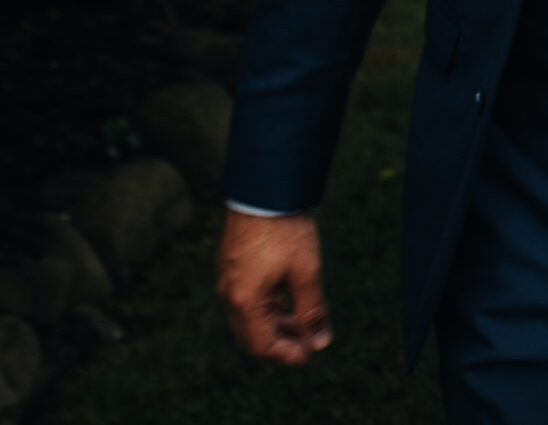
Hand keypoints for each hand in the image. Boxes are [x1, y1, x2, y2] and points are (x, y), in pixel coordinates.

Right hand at [218, 208, 331, 365]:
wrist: (264, 191)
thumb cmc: (285, 232)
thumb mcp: (306, 273)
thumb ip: (312, 310)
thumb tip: (319, 343)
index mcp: (244, 301)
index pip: (261, 344)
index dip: (286, 355)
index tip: (309, 356)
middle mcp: (229, 294)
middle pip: (251, 334)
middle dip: (279, 342)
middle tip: (306, 343)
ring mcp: (227, 279)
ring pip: (248, 315)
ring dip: (274, 323)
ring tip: (301, 321)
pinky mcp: (231, 265)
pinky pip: (246, 298)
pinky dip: (266, 306)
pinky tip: (286, 298)